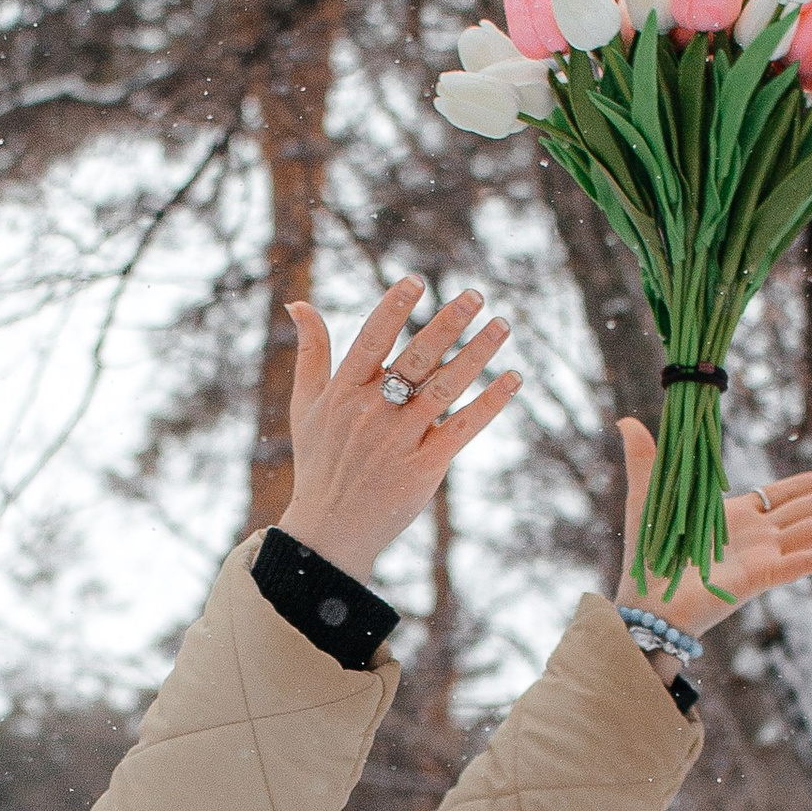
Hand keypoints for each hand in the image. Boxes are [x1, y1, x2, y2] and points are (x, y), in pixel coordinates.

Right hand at [279, 278, 520, 582]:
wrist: (331, 530)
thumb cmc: (320, 462)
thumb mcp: (307, 406)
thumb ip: (310, 352)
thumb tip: (298, 303)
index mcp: (344, 393)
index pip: (372, 340)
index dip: (394, 308)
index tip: (416, 280)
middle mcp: (372, 412)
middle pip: (416, 358)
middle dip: (448, 323)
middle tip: (476, 294)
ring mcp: (400, 439)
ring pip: (445, 387)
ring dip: (477, 354)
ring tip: (502, 325)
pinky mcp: (425, 466)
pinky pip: (463, 426)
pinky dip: (490, 402)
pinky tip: (513, 379)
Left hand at [614, 423, 811, 631]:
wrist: (642, 605)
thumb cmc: (642, 558)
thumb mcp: (645, 496)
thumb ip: (644, 458)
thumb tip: (626, 419)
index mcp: (736, 518)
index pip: (785, 496)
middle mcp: (757, 537)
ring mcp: (764, 557)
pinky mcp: (763, 577)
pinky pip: (808, 562)